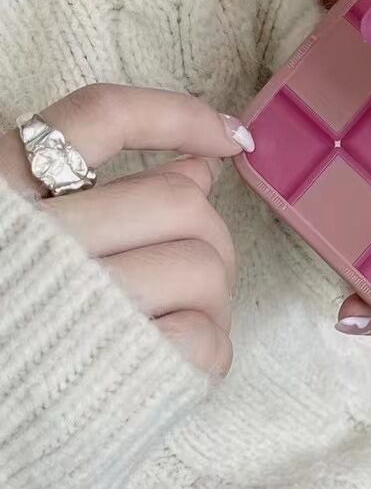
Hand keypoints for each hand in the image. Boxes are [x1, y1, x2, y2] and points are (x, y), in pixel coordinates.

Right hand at [0, 86, 253, 375]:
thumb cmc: (10, 324)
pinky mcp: (117, 372)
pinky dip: (205, 346)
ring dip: (210, 294)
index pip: (102, 115)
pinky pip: (203, 336)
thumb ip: (97, 197)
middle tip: (194, 260)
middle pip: (178, 201)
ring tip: (175, 316)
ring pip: (203, 267)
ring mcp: (80, 307)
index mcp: (3, 195)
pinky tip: (173, 356)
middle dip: (207, 231)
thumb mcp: (26, 242)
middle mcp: (40, 241)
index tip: (230, 138)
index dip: (179, 116)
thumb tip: (198, 166)